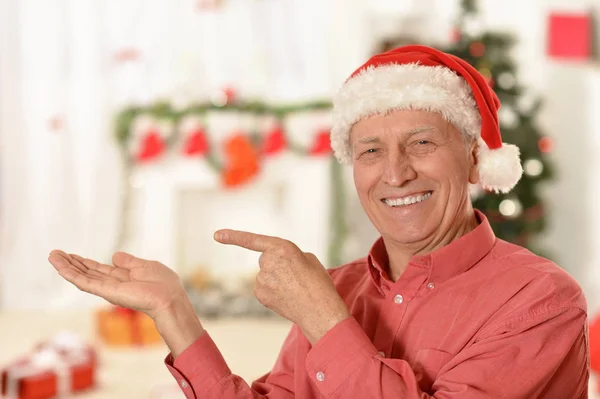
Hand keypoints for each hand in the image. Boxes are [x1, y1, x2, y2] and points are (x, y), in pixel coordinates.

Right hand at [48, 250, 185, 318]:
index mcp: (122, 277)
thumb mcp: (145, 266)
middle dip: (71, 263)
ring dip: (66, 267)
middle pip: (86, 272)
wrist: (168, 298)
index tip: (70, 255)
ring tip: (52, 256)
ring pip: (82, 277)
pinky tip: (60, 267)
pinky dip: (71, 274)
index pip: (98, 269)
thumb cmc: (163, 284)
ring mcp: (108, 288)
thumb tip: (114, 255)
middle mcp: (112, 284)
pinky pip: (85, 282)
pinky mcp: (106, 292)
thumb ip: (128, 262)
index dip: (84, 262)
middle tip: (54, 253)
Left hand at [214, 230, 349, 343]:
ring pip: (265, 275)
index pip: (253, 240)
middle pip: (265, 259)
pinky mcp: (260, 294)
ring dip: (276, 279)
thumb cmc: (318, 283)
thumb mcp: (308, 259)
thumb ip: (289, 254)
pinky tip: (286, 297)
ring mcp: (262, 279)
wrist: (319, 311)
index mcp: (282, 248)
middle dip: (276, 265)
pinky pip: (263, 288)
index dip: (233, 237)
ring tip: (294, 288)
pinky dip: (272, 291)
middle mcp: (268, 262)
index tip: (216, 235)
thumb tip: (278, 262)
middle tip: (296, 276)